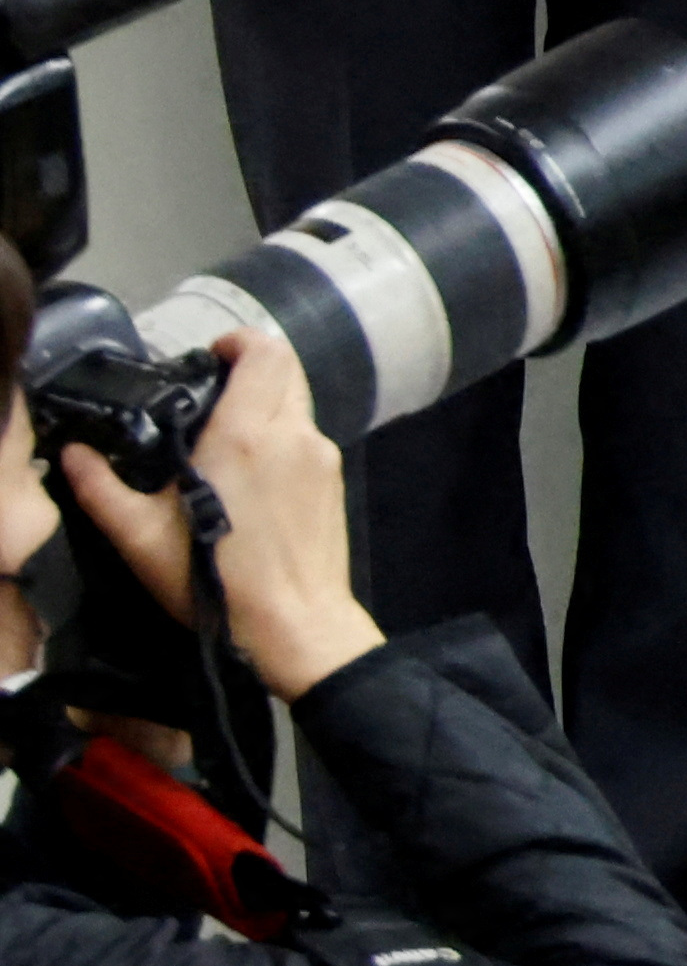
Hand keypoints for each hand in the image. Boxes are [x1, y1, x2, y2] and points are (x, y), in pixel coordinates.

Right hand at [58, 314, 376, 702]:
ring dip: (265, 405)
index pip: (265, 353)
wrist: (294, 624)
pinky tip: (249, 473)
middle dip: (251, 369)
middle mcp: (293, 435)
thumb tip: (73, 454)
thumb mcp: (140, 536)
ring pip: (298, 405)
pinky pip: (307, 438)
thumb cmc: (216, 578)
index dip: (239, 341)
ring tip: (223, 437)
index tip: (211, 356)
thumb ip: (101, 488)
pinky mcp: (334, 483)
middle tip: (211, 391)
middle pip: (286, 369)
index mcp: (248, 434)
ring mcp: (321, 458)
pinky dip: (280, 437)